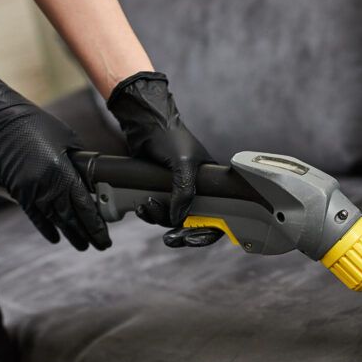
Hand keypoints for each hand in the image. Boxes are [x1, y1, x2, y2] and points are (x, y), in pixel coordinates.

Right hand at [0, 66, 109, 250]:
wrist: (2, 121)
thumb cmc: (37, 125)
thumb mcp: (69, 140)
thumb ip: (80, 163)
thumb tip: (91, 180)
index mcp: (62, 171)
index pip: (84, 206)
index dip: (95, 224)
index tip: (104, 235)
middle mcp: (47, 185)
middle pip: (71, 218)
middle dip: (87, 234)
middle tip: (100, 244)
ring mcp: (31, 190)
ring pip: (55, 220)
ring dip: (70, 233)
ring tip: (82, 245)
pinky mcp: (18, 191)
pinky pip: (35, 215)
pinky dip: (46, 228)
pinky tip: (55, 237)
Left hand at [106, 72, 221, 247]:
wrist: (145, 123)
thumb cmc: (170, 136)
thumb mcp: (183, 163)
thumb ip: (184, 192)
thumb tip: (178, 219)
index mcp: (212, 182)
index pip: (219, 215)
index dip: (207, 231)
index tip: (192, 238)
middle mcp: (198, 189)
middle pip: (194, 221)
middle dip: (181, 231)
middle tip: (170, 239)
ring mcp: (178, 190)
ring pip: (173, 217)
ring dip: (159, 218)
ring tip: (147, 207)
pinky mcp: (161, 189)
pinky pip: (159, 210)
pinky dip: (150, 212)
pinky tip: (142, 206)